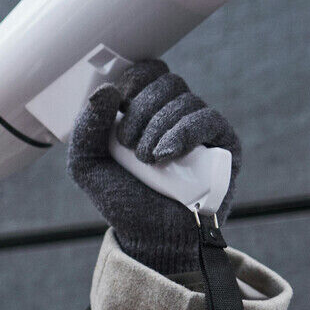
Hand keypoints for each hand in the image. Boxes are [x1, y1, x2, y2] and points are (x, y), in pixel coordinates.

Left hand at [67, 60, 241, 273]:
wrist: (152, 239)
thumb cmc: (124, 200)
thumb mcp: (87, 165)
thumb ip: (85, 128)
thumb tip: (107, 91)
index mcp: (147, 110)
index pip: (147, 71)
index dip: (133, 82)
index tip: (119, 107)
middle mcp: (177, 114)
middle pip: (166, 82)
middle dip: (141, 111)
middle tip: (128, 145)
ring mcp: (202, 129)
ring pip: (185, 100)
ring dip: (157, 128)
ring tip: (147, 160)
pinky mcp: (224, 146)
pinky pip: (208, 120)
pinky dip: (183, 133)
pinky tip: (166, 155)